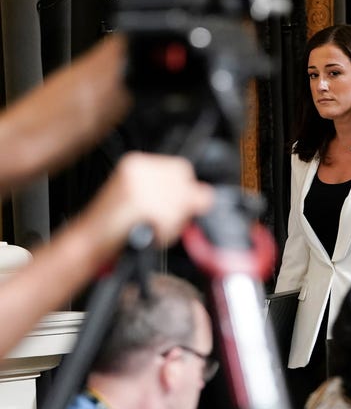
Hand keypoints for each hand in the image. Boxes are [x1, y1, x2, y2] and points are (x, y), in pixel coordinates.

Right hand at [84, 152, 214, 250]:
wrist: (87, 245)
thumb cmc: (116, 227)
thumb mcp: (145, 202)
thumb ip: (173, 195)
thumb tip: (204, 195)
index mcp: (137, 163)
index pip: (180, 168)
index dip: (184, 191)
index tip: (176, 206)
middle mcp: (138, 168)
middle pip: (185, 183)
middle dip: (181, 207)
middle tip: (163, 222)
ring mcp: (138, 183)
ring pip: (181, 203)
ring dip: (172, 224)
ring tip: (152, 230)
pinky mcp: (138, 201)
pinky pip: (170, 218)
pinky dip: (165, 232)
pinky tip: (149, 234)